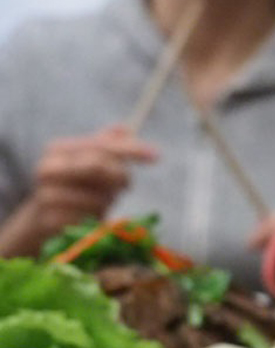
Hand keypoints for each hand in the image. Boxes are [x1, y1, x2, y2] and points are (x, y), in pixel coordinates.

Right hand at [0, 125, 156, 255]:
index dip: (131, 149)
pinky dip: (99, 216)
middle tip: (126, 185)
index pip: (102, 145)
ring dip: (109, 200)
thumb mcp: (90, 161)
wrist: (45, 217)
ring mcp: (47, 194)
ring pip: (100, 196)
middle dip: (121, 177)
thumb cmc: (75, 186)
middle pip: (101, 166)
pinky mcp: (52, 219)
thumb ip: (107, 144)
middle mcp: (48, 168)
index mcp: (58, 148)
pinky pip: (92, 218)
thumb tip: (124, 128)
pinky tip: (91, 215)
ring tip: (101, 200)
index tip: (157, 155)